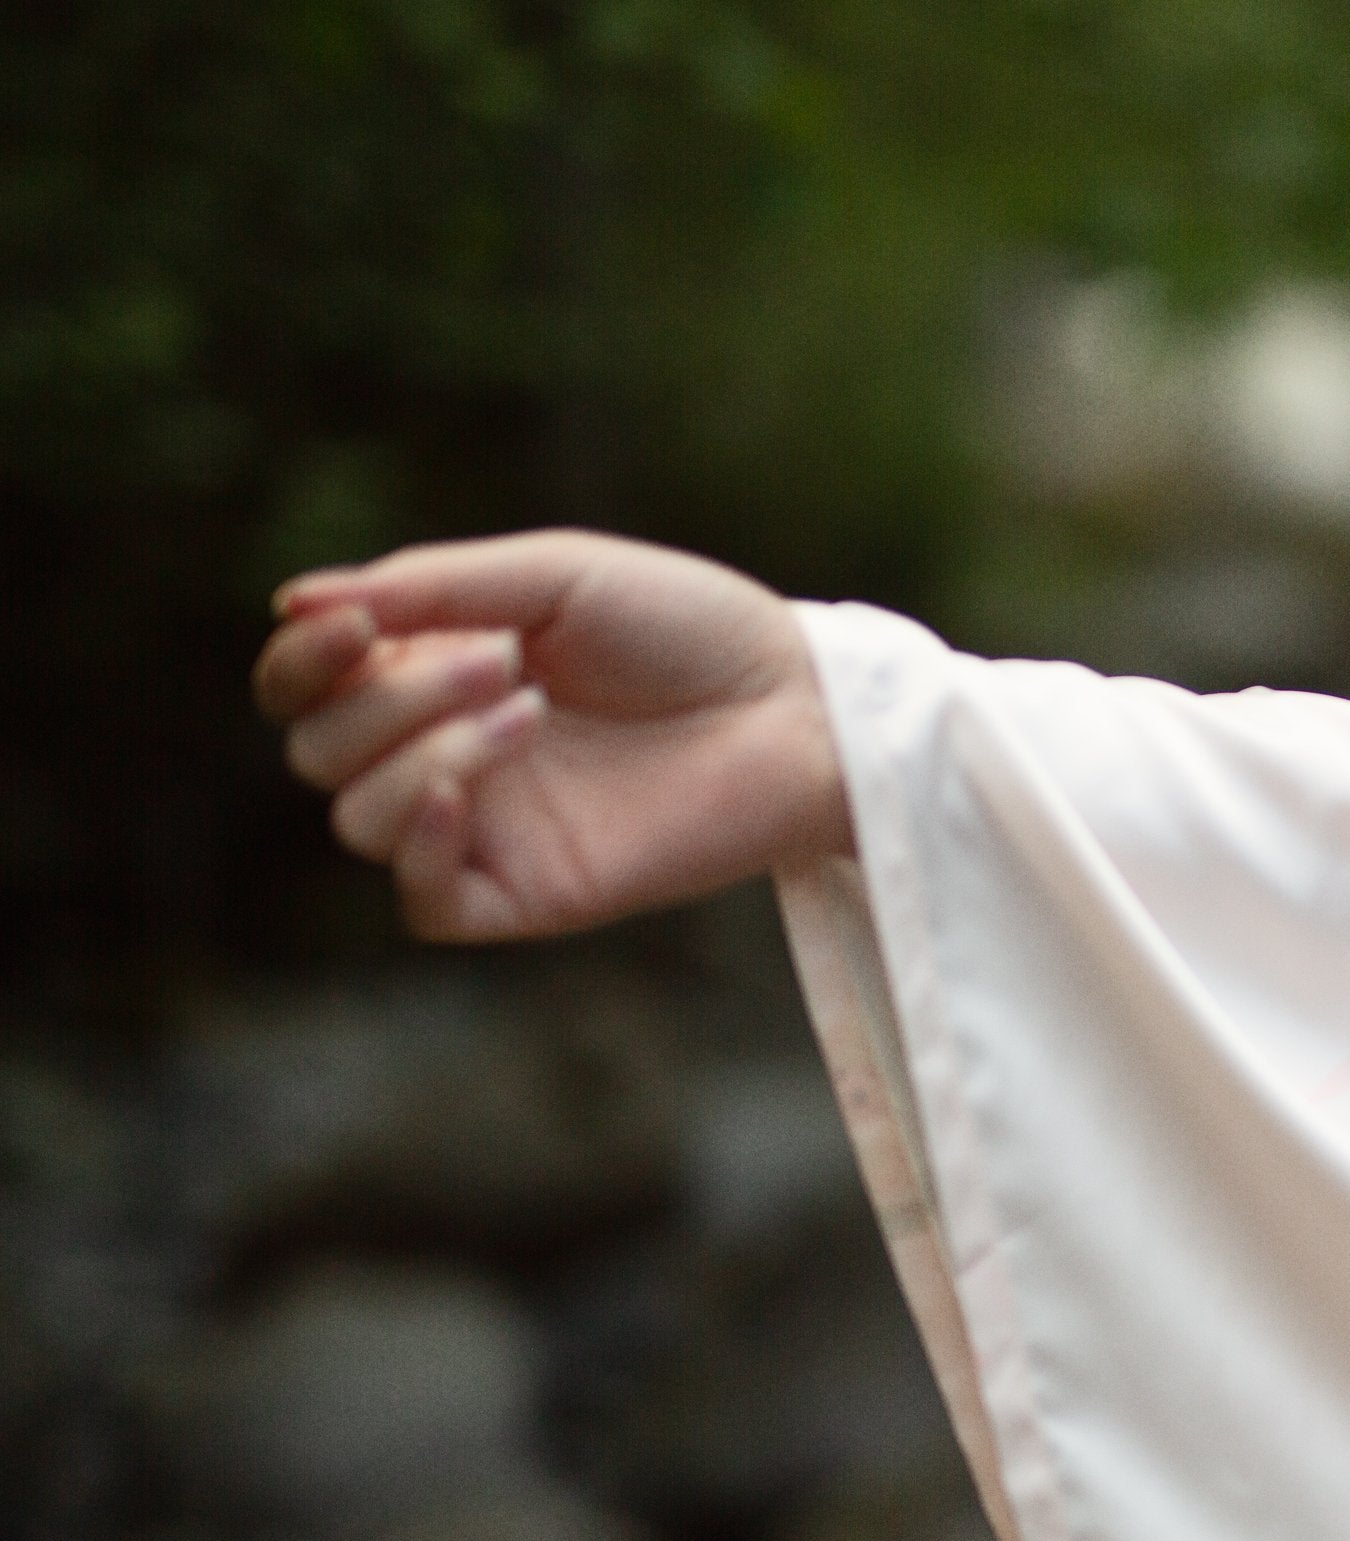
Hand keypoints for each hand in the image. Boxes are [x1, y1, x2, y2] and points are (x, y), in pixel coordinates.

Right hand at [254, 530, 851, 942]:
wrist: (799, 708)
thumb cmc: (689, 630)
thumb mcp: (554, 575)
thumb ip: (430, 587)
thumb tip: (296, 603)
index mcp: (437, 672)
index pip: (307, 686)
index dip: (301, 660)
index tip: (353, 623)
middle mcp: (448, 752)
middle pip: (321, 750)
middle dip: (390, 698)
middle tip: (504, 660)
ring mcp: (489, 827)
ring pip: (358, 820)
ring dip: (419, 754)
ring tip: (530, 712)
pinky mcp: (532, 892)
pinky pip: (423, 901)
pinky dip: (420, 846)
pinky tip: (466, 792)